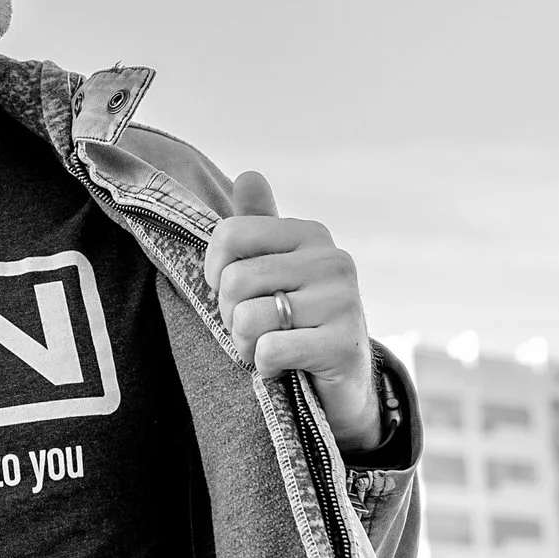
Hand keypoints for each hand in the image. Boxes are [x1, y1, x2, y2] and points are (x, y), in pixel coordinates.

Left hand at [204, 171, 380, 453]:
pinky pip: (271, 349)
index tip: (226, 290)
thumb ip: (258, 224)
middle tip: (251, 329)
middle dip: (229, 314)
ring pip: (249, 317)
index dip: (214, 270)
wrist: (341, 383)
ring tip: (265, 347)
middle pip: (235, 280)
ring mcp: (344, 302)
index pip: (230, 233)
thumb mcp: (275, 269)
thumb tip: (249, 174)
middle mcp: (333, 261)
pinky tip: (282, 366)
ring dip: (244, 344)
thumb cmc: (296, 319)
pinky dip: (264, 365)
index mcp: (311, 234)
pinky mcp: (344, 345)